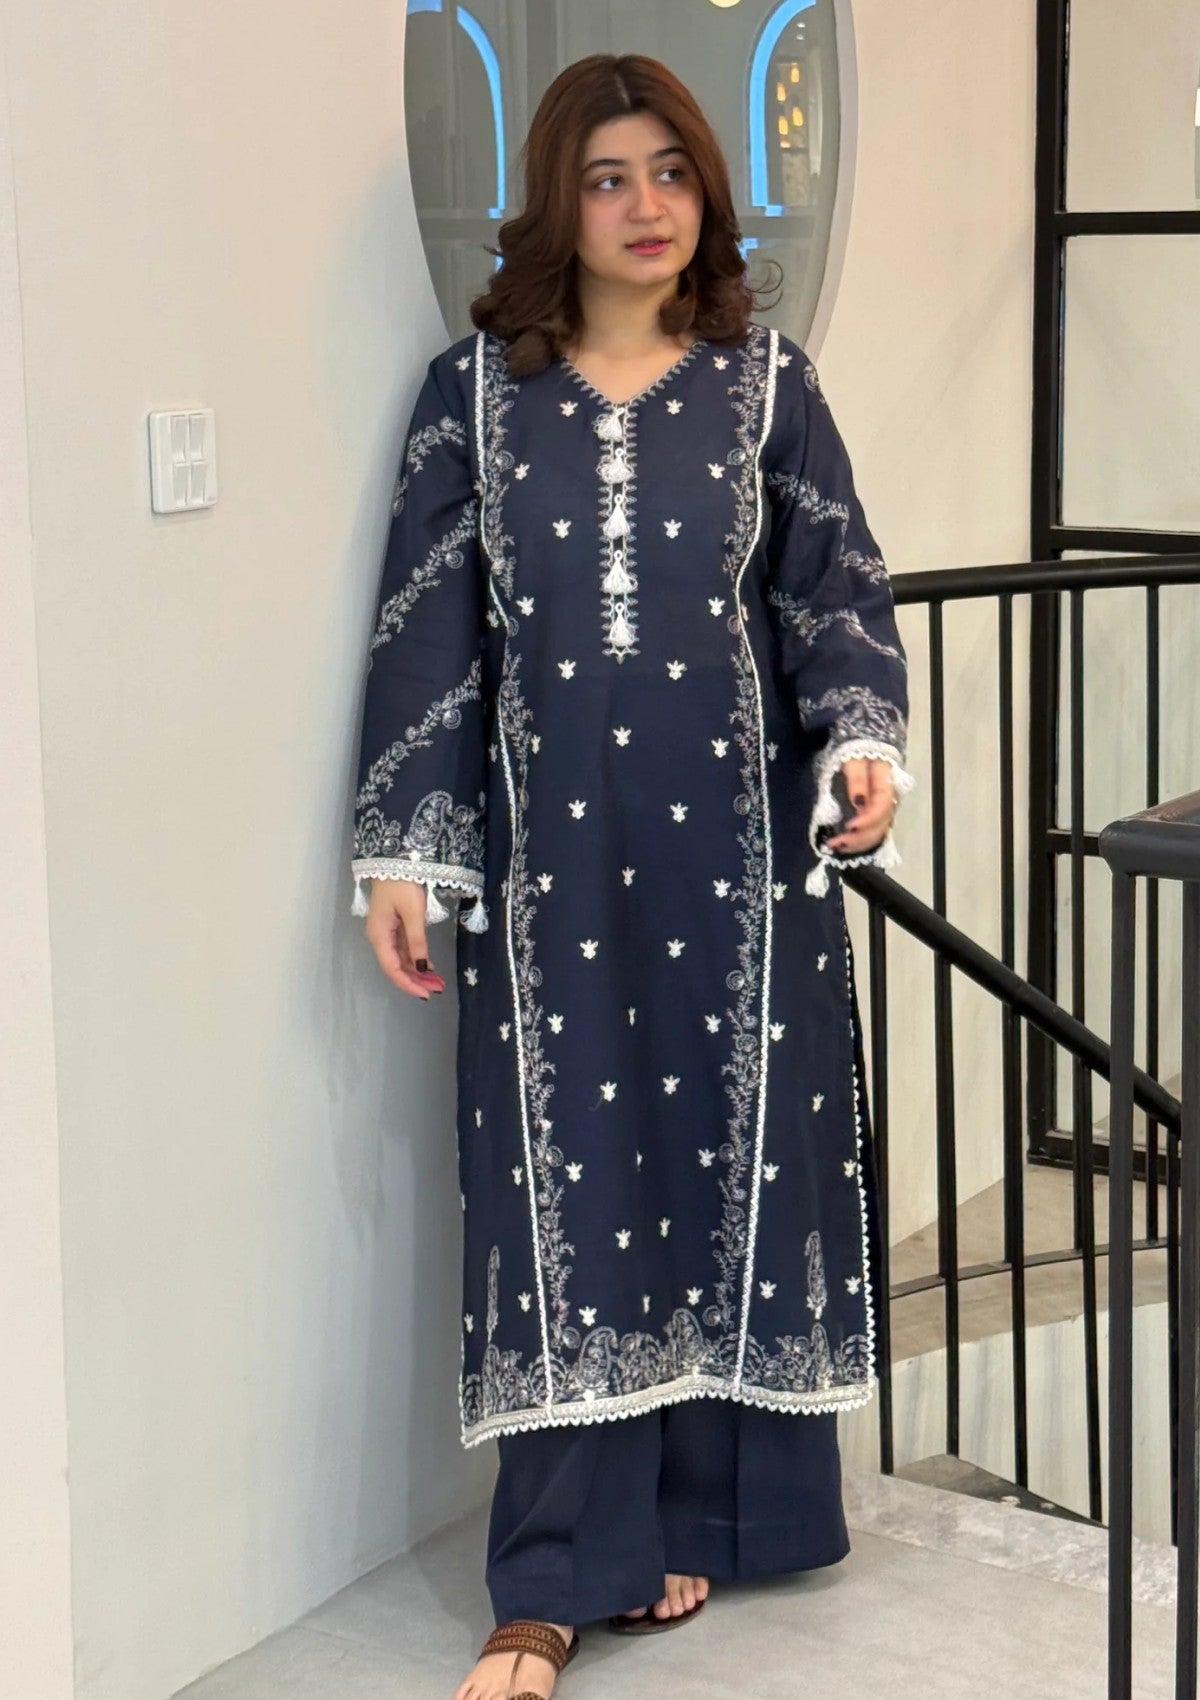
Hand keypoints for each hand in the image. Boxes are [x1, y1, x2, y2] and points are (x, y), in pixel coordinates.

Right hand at [363, 879, 446, 999]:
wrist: (396, 861)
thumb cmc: (403, 884)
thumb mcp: (413, 912)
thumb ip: (417, 941)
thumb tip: (421, 966)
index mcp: (379, 935)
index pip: (392, 968)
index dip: (408, 983)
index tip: (425, 993)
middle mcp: (380, 937)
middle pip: (396, 966)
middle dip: (416, 980)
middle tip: (437, 988)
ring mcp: (387, 932)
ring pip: (401, 959)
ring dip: (417, 971)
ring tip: (437, 981)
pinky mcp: (395, 927)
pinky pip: (404, 949)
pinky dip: (416, 958)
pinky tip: (430, 966)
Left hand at [826, 757, 897, 854]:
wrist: (859, 742)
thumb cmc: (853, 748)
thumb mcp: (852, 758)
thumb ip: (856, 779)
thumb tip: (858, 802)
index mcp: (885, 779)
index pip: (883, 804)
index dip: (868, 819)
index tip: (849, 826)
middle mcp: (889, 796)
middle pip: (882, 823)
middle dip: (860, 836)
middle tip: (836, 842)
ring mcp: (883, 806)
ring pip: (879, 830)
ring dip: (858, 842)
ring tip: (836, 846)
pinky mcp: (874, 813)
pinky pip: (872, 831)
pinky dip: (859, 841)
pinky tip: (843, 845)